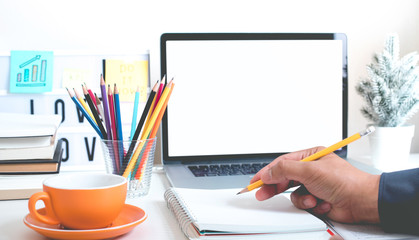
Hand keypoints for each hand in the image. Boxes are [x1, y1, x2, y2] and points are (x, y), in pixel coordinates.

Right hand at [251, 147, 379, 222]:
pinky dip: (311, 205)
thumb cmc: (345, 181)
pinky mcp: (316, 199)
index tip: (256, 180)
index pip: (282, 163)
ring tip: (311, 199)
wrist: (362, 201)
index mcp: (310, 156)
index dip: (267, 171)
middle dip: (276, 187)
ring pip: (293, 194)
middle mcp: (311, 170)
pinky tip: (321, 203)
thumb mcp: (310, 171)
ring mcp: (313, 185)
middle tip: (262, 193)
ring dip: (301, 199)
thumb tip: (269, 171)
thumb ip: (285, 170)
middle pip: (284, 178)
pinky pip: (303, 203)